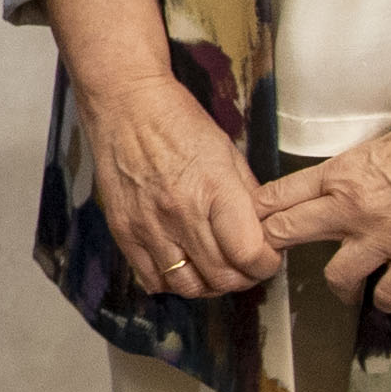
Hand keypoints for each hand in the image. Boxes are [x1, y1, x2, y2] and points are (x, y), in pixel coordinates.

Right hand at [46, 0, 277, 298]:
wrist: (126, 104)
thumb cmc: (180, 121)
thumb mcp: (228, 153)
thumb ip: (247, 197)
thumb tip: (262, 231)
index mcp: (216, 191)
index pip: (249, 255)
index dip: (266, 265)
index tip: (266, 258)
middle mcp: (182, 214)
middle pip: (221, 278)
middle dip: (241, 278)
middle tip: (243, 266)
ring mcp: (149, 226)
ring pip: (187, 287)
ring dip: (207, 285)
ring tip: (212, 269)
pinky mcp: (123, 231)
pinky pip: (151, 279)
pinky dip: (171, 282)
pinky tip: (180, 265)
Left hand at [250, 47, 390, 312]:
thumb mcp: (382, 145)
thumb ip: (354, 173)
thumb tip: (335, 189)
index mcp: (341, 171)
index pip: (277, 197)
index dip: (261, 214)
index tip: (257, 225)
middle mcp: (353, 206)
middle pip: (285, 235)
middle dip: (275, 249)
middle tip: (276, 261)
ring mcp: (385, 236)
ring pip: (335, 277)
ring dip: (339, 284)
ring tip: (345, 286)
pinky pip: (387, 294)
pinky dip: (384, 299)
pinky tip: (386, 295)